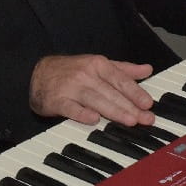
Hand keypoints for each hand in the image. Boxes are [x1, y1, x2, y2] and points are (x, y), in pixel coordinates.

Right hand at [30, 55, 154, 126]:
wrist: (38, 73)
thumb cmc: (72, 71)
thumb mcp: (98, 65)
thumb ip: (123, 69)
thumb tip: (147, 69)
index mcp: (97, 64)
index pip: (120, 79)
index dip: (135, 91)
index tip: (148, 103)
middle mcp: (85, 74)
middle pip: (111, 92)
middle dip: (130, 106)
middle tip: (145, 118)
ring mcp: (71, 88)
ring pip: (95, 100)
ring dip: (113, 111)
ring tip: (130, 121)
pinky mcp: (57, 101)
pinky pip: (71, 108)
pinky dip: (82, 114)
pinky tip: (94, 120)